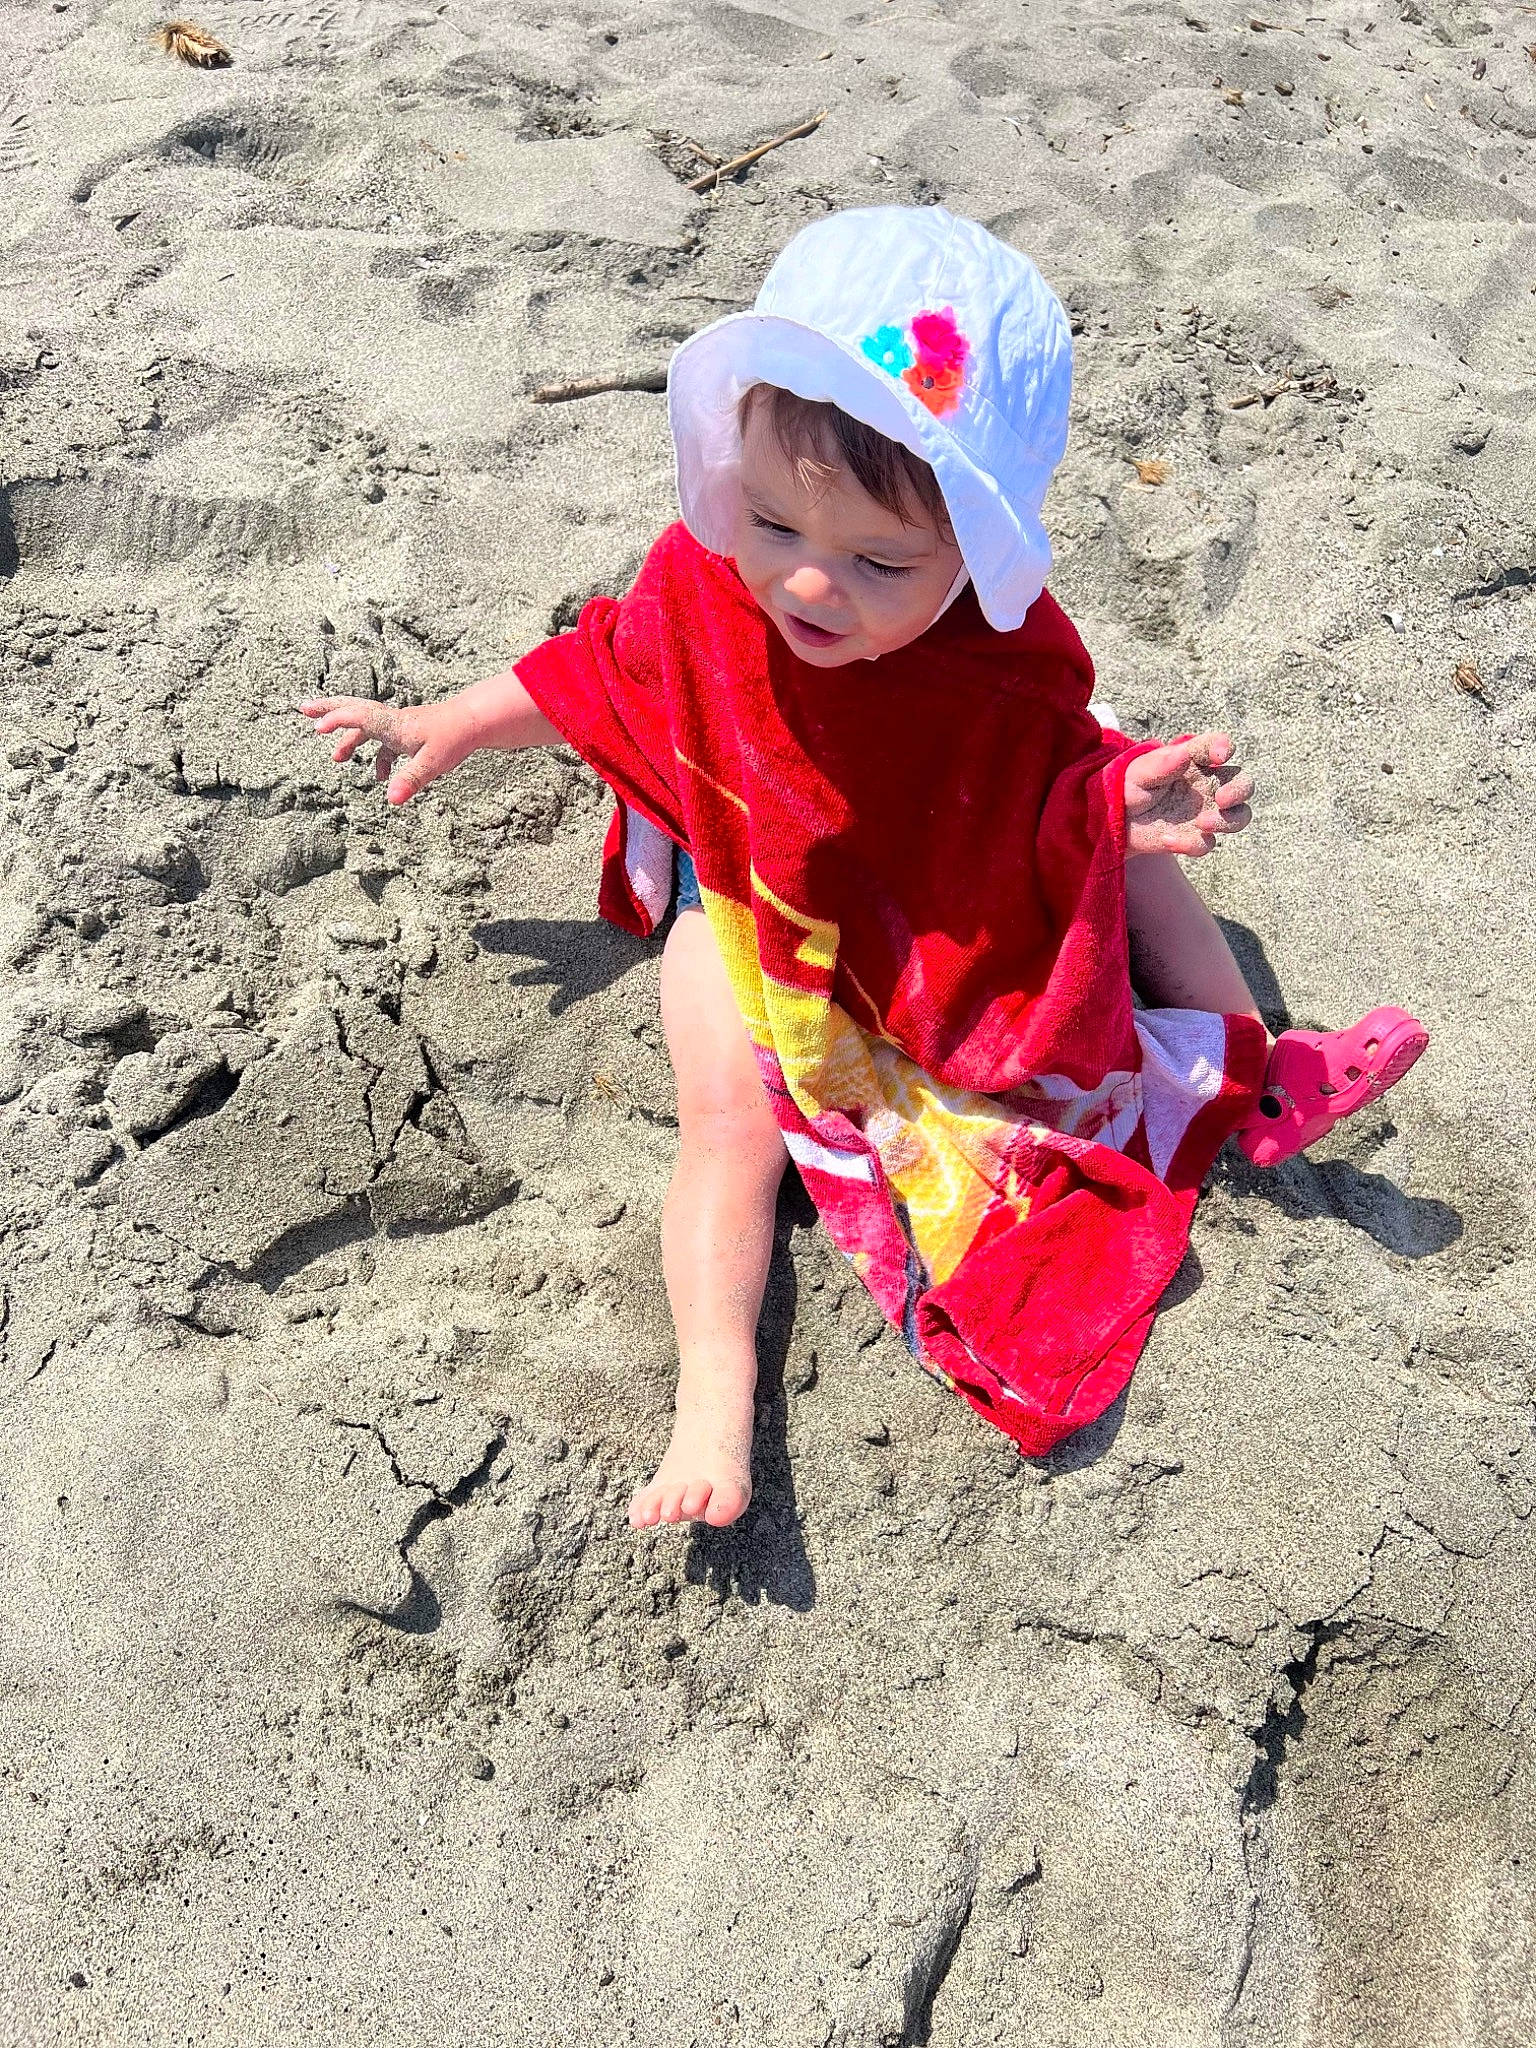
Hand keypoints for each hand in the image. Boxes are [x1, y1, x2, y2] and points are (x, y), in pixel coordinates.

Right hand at [297, 694, 478, 803]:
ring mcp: (399, 727)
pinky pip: (385, 743)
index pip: (359, 717)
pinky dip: (378, 758)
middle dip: (327, 709)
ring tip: (335, 758)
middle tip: (303, 708)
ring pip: (366, 727)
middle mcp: (391, 721)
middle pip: (353, 709)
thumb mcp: (432, 763)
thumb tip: (391, 800)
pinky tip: (382, 778)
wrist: (475, 722)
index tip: (317, 727)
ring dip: (348, 738)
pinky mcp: (409, 735)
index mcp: (393, 725)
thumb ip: (410, 781)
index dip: (336, 720)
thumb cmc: (454, 738)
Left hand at [1122, 732, 1253, 858]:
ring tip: (1202, 823)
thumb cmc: (1130, 787)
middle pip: (1243, 783)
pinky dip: (1190, 844)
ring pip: (1238, 816)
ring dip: (1228, 821)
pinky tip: (1166, 839)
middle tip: (1222, 799)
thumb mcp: (1138, 774)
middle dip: (1240, 791)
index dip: (1224, 747)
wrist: (1117, 820)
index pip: (1218, 746)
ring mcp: (1207, 812)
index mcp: (1195, 760)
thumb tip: (1183, 755)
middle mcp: (1209, 785)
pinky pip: (1206, 843)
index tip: (1219, 756)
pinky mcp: (1196, 837)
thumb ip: (1160, 765)